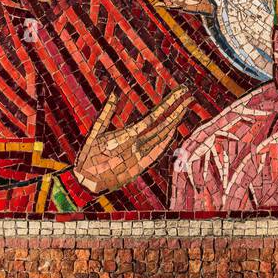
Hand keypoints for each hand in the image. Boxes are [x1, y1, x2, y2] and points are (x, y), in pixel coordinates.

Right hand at [72, 88, 190, 193]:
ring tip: (184, 109)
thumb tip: (115, 94)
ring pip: (163, 138)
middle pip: (163, 126)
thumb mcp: (94, 133)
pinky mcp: (141, 167)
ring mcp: (142, 158)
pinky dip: (167, 139)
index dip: (169, 104)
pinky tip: (173, 130)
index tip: (179, 94)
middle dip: (177, 110)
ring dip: (175, 122)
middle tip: (188, 97)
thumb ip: (106, 112)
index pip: (154, 117)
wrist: (88, 184)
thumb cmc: (88, 156)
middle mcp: (138, 147)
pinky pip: (158, 150)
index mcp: (126, 137)